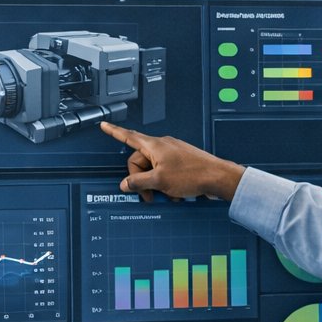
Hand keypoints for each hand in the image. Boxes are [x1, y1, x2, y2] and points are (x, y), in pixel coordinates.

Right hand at [100, 122, 244, 202]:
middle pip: (140, 162)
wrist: (217, 177)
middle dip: (141, 181)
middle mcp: (162, 146)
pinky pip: (166, 173)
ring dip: (156, 185)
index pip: (128, 136)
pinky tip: (176, 194)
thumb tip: (125, 184)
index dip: (114, 132)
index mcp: (154, 145)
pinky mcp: (181, 162)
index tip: (104, 125)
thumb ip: (138, 182)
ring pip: (154, 170)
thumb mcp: (159, 181)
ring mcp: (172, 154)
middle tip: (149, 196)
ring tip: (168, 195)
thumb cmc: (192, 174)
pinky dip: (167, 185)